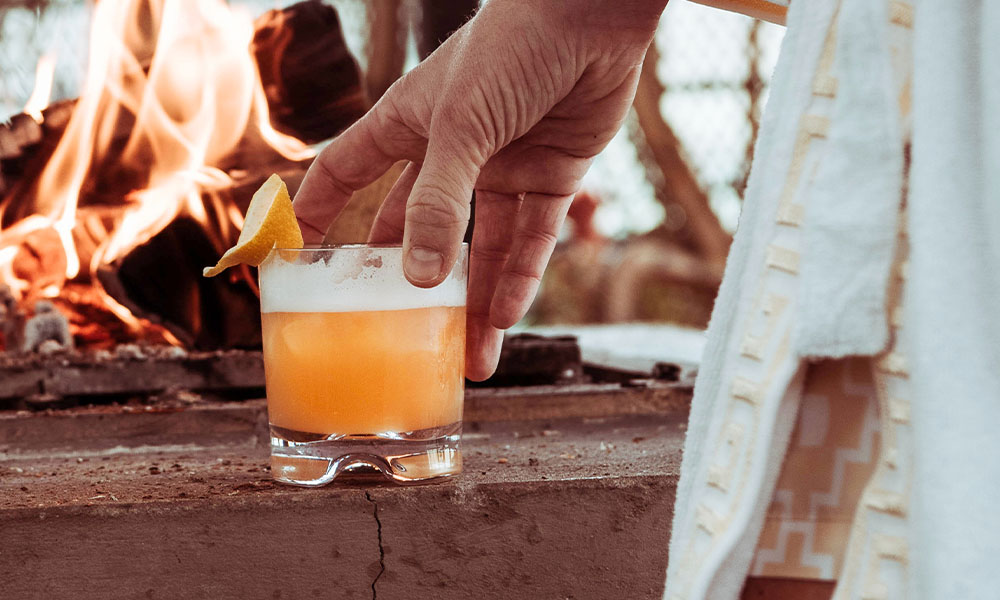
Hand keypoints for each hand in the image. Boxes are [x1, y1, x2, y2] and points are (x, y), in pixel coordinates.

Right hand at [293, 0, 665, 379]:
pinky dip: (520, 278)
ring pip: (483, 247)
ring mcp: (502, 166)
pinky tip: (505, 317)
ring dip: (477, 301)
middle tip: (398, 337)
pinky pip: (531, 239)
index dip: (319, 214)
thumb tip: (420, 281)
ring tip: (469, 360)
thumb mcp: (461, 127)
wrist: (595, 16)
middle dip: (412, 284)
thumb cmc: (512, 49)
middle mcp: (451, 150)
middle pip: (418, 228)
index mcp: (408, 123)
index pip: (347, 173)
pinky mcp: (551, 177)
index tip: (293, 262)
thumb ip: (438, 203)